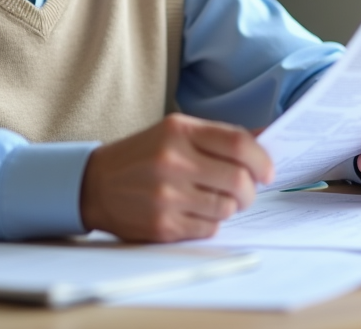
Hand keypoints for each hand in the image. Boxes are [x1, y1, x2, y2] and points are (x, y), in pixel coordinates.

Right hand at [80, 114, 273, 242]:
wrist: (93, 185)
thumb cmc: (141, 156)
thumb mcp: (174, 132)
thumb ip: (218, 136)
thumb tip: (266, 136)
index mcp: (179, 132)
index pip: (238, 144)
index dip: (261, 159)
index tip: (266, 170)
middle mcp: (173, 162)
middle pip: (239, 179)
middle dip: (250, 189)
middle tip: (245, 191)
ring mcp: (167, 196)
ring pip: (227, 207)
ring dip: (230, 207)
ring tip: (215, 199)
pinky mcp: (163, 225)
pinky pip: (209, 228)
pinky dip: (210, 222)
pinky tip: (194, 212)